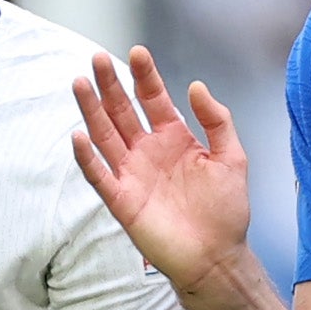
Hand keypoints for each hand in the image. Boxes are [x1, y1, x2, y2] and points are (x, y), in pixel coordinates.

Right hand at [66, 46, 251, 289]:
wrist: (217, 257)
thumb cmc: (226, 211)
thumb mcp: (232, 157)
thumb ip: (217, 120)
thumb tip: (196, 85)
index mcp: (174, 138)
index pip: (153, 98)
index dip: (144, 75)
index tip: (138, 52)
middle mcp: (148, 151)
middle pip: (122, 111)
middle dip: (110, 85)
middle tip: (97, 58)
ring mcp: (132, 174)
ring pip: (105, 136)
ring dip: (92, 111)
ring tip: (80, 84)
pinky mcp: (122, 200)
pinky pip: (99, 176)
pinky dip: (88, 158)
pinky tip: (78, 136)